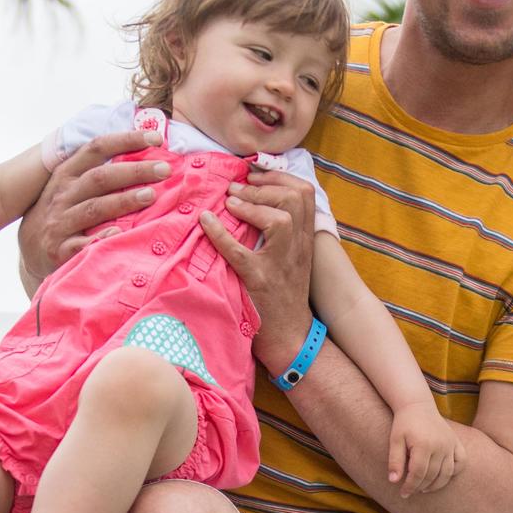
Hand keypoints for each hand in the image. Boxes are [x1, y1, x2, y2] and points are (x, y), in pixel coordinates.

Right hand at [20, 130, 168, 289]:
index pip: (97, 148)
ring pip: (94, 208)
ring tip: (151, 196)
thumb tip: (143, 153)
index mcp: (67, 174)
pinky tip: (120, 234)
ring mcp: (59, 222)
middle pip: (100, 177)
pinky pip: (82, 245)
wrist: (30, 250)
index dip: (126, 140)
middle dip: (135, 171)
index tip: (156, 138)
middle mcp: (62, 195)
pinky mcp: (59, 250)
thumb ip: (96, 171)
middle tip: (164, 169)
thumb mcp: (69, 186)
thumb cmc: (61, 213)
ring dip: (124, 201)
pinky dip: (101, 238)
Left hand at [198, 169, 317, 369]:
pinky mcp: (259, 282)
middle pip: (295, 199)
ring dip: (251, 204)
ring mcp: (280, 265)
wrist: (292, 337)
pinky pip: (239, 252)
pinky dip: (220, 233)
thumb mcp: (294, 259)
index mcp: (305, 240)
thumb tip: (258, 200)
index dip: (279, 176)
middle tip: (237, 187)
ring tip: (230, 201)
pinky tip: (206, 221)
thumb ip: (285, 232)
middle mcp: (297, 248)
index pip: (305, 193)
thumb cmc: (286, 296)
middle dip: (263, 186)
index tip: (255, 175)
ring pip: (280, 220)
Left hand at [388, 404, 466, 491]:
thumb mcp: (395, 440)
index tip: (403, 494)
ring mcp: (450, 444)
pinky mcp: (456, 442)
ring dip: (436, 484)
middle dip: (420, 487)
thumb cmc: (404, 423)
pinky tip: (442, 476)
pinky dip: (454, 472)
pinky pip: (461, 462)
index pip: (418, 474)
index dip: (410, 486)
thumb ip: (395, 461)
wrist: (418, 405)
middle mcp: (440, 445)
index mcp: (424, 445)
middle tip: (411, 491)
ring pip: (447, 473)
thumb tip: (393, 481)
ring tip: (424, 488)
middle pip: (432, 475)